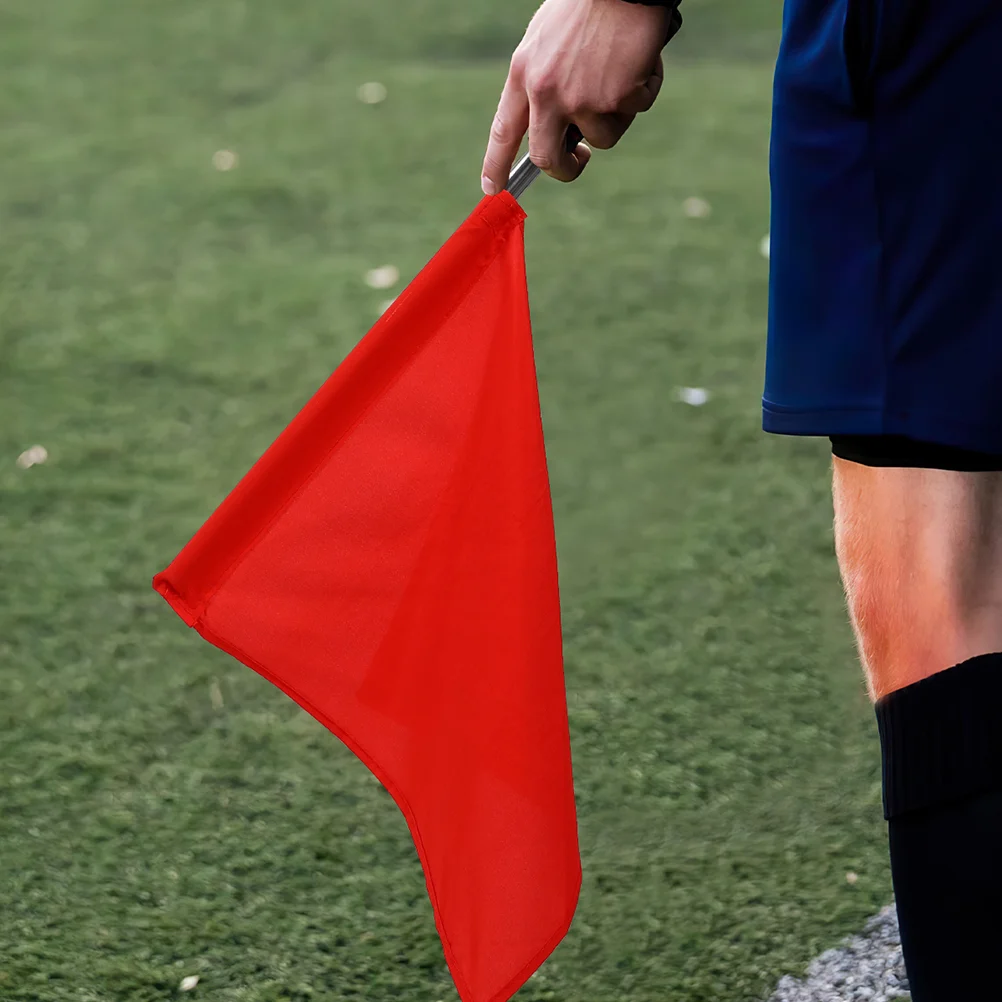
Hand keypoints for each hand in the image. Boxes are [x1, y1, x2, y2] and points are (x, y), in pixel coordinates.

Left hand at [481, 0, 668, 194]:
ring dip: (617, 114)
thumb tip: (556, 131)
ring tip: (621, 73)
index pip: (503, 131)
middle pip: (547, 157)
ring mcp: (580, 98)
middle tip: (580, 158)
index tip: (493, 189)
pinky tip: (640, 60)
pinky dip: (642, 91)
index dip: (496, 165)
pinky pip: (633, 112)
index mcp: (523, 73)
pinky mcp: (614, 98)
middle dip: (565, 168)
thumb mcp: (547, 43)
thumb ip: (543, 85)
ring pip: (601, 138)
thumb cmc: (587, 6)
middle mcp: (546, 91)